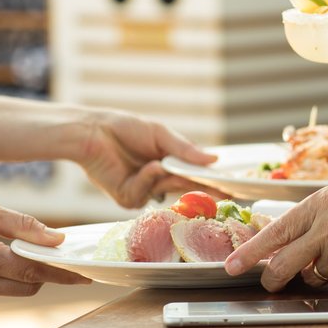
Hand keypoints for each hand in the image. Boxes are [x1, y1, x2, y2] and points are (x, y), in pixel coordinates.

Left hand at [76, 110, 215, 207]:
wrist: (93, 133)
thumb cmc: (126, 128)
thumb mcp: (161, 134)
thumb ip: (186, 150)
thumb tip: (215, 159)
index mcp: (169, 163)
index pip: (195, 176)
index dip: (213, 182)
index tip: (233, 188)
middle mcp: (158, 180)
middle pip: (186, 187)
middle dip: (203, 187)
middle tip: (225, 192)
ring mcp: (143, 191)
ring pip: (168, 191)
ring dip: (168, 176)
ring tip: (160, 162)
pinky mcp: (127, 198)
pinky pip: (146, 194)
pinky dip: (147, 178)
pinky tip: (144, 166)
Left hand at [225, 182, 327, 291]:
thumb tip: (306, 230)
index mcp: (326, 200)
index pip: (277, 229)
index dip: (251, 250)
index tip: (232, 263)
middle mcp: (326, 224)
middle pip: (282, 260)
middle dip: (271, 276)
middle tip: (268, 283)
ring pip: (314, 274)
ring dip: (323, 273)